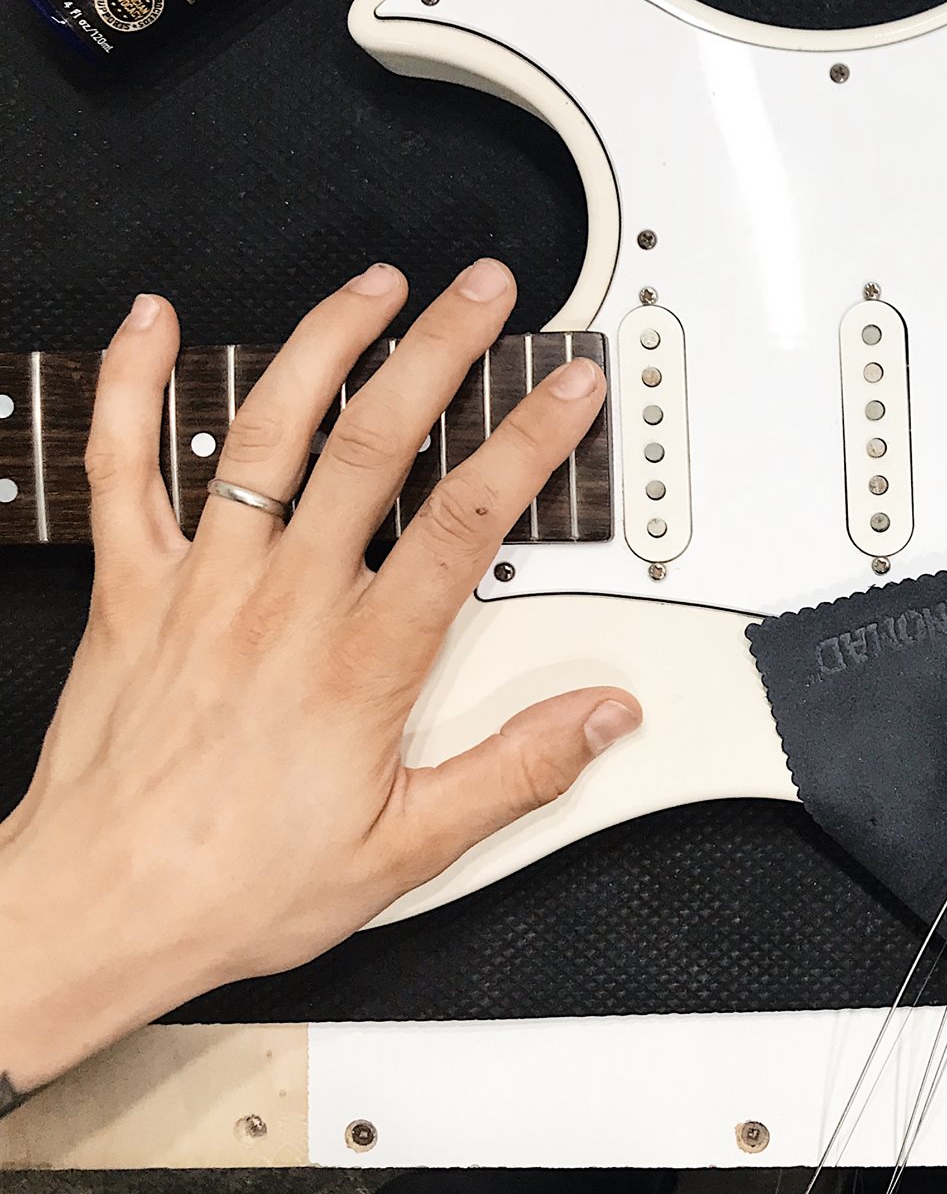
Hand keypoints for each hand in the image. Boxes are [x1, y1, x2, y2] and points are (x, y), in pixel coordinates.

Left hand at [0, 260, 639, 1099]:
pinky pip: (119, 466)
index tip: (566, 390)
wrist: (99, 906)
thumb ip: (517, 770)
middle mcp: (282, 602)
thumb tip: (600, 719)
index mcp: (361, 660)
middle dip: (439, 351)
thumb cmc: (236, 881)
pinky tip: (149, 324)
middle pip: (374, 443)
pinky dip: (131, 385)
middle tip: (483, 295)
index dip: (527, 441)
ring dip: (323, 344)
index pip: (463, 520)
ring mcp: (201, 584)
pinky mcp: (130, 588)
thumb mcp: (408, 847)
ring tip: (373, 287)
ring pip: (265, 432)